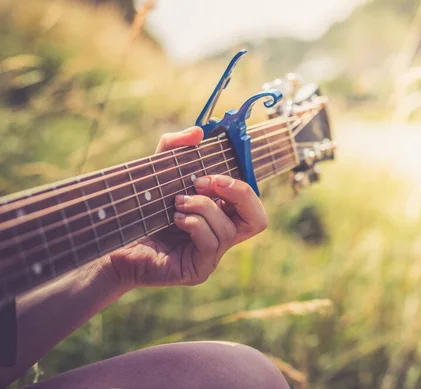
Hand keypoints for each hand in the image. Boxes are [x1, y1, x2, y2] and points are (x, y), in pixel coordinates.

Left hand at [107, 127, 267, 291]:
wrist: (112, 241)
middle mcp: (221, 236)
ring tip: (176, 201)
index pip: (251, 204)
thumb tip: (198, 131)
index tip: (211, 174)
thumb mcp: (158, 171)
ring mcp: (211, 256)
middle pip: (258, 220)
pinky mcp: (198, 270)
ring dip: (203, 206)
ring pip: (228, 229)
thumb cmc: (139, 209)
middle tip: (206, 182)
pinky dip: (194, 224)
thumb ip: (174, 147)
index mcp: (221, 214)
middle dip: (238, 194)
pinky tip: (175, 218)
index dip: (241, 186)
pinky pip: (211, 243)